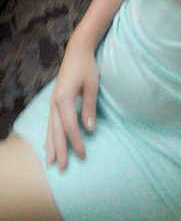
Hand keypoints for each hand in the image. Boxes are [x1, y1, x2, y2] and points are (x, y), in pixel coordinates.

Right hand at [45, 42, 98, 170]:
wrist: (77, 51)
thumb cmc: (87, 67)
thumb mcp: (92, 85)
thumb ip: (89, 107)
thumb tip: (90, 129)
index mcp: (64, 99)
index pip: (70, 126)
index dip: (76, 142)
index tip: (82, 155)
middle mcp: (54, 102)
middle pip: (56, 131)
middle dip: (60, 150)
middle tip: (63, 168)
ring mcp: (52, 101)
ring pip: (50, 128)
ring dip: (51, 146)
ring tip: (50, 163)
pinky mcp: (54, 100)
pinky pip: (50, 122)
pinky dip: (49, 135)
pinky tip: (48, 144)